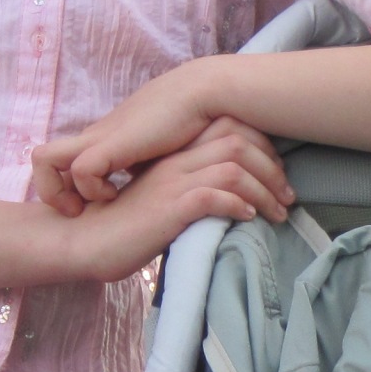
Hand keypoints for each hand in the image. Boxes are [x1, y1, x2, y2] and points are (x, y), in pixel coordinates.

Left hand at [36, 63, 251, 213]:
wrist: (202, 94)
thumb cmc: (189, 120)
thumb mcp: (157, 149)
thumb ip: (144, 165)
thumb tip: (146, 187)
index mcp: (101, 139)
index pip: (58, 161)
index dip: (64, 187)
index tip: (89, 207)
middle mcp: (92, 138)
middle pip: (40, 159)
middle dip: (51, 192)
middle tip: (79, 211)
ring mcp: (98, 138)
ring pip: (43, 160)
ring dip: (61, 191)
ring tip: (94, 203)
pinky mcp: (111, 143)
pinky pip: (80, 170)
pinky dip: (92, 189)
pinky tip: (116, 193)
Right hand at [54, 119, 292, 281]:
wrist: (82, 242)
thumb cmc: (122, 227)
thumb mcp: (161, 199)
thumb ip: (189, 188)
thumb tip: (229, 198)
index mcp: (173, 154)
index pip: (229, 129)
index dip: (262, 148)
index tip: (276, 176)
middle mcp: (174, 161)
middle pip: (238, 143)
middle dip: (273, 170)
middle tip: (287, 198)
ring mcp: (171, 182)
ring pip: (234, 168)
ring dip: (264, 191)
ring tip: (276, 213)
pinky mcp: (167, 208)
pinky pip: (214, 195)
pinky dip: (238, 205)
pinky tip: (247, 219)